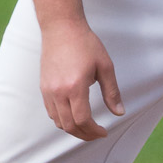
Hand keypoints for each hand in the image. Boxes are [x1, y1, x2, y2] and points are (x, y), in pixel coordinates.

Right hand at [40, 19, 124, 140]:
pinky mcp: (43, 87)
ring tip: (87, 127)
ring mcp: (48, 90)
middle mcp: (58, 92)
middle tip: (97, 134)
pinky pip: (51, 112)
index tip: (104, 132)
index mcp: (75, 87)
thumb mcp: (105, 67)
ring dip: (73, 129)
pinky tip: (74, 116)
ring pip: (58, 121)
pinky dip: (62, 119)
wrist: (61, 27)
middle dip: (84, 135)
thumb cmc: (85, 43)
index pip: (82, 120)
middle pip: (69, 125)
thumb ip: (112, 92)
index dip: (94, 131)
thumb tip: (119, 112)